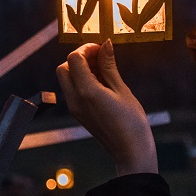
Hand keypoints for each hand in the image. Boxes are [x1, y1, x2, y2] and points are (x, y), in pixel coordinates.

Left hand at [56, 40, 156, 176]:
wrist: (130, 152)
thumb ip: (109, 66)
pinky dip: (82, 80)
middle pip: (64, 67)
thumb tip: (105, 44)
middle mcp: (75, 99)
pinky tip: (102, 83)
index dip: (86, 49)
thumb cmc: (132, 122)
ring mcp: (74, 108)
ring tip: (104, 70)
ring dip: (80, 69)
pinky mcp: (78, 113)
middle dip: (79, 58)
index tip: (102, 48)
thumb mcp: (122, 90)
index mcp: (86, 92)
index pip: (74, 59)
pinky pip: (72, 90)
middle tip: (101, 57)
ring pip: (66, 79)